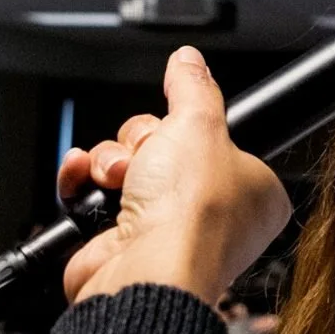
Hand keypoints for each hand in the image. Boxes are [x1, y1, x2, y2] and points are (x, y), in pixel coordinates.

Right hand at [58, 47, 291, 306]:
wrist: (144, 273)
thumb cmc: (190, 217)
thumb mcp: (200, 123)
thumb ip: (193, 86)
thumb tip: (189, 60)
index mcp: (253, 192)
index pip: (218, 139)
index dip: (193, 127)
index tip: (187, 126)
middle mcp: (213, 216)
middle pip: (165, 146)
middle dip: (143, 143)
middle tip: (150, 158)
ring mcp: (166, 230)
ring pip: (127, 166)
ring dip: (110, 161)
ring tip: (118, 179)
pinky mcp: (123, 240)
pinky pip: (95, 194)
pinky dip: (82, 181)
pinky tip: (82, 175)